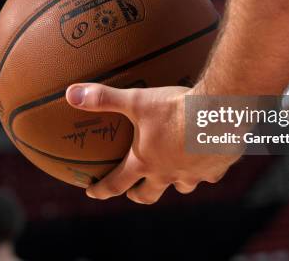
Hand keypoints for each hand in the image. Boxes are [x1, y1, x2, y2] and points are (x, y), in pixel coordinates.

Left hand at [65, 83, 240, 203]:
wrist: (218, 113)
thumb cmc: (175, 108)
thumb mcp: (136, 100)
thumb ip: (103, 98)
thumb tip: (70, 93)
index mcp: (145, 162)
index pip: (117, 183)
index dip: (102, 190)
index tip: (92, 192)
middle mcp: (167, 174)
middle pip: (149, 195)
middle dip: (138, 195)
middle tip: (134, 192)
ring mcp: (193, 174)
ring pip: (181, 186)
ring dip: (174, 182)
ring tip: (173, 172)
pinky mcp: (215, 169)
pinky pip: (209, 175)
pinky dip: (205, 169)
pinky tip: (206, 157)